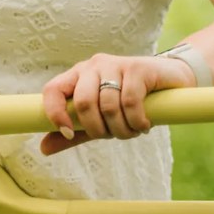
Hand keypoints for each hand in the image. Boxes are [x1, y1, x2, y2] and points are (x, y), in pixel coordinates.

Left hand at [40, 53, 196, 154]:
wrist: (171, 82)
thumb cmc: (129, 102)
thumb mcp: (99, 120)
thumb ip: (73, 133)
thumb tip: (43, 149)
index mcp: (77, 76)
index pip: (52, 90)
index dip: (55, 113)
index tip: (68, 133)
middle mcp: (92, 66)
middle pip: (83, 102)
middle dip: (98, 128)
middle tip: (114, 135)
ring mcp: (115, 64)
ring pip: (108, 105)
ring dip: (122, 129)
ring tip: (133, 130)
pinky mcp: (137, 68)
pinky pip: (130, 101)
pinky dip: (136, 121)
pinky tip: (144, 125)